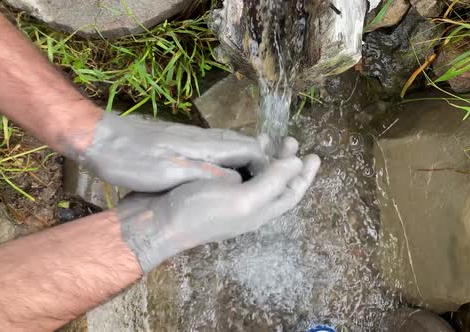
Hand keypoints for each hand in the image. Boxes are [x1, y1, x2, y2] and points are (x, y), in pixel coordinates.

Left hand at [75, 112, 268, 191]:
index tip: (280, 177)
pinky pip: (215, 145)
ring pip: (229, 142)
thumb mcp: (167, 172)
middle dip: (262, 156)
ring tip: (259, 169)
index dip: (267, 163)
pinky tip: (225, 165)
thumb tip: (238, 179)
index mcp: (202, 146)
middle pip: (242, 143)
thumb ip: (204, 173)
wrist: (99, 138)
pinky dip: (229, 155)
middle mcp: (202, 137)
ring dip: (247, 155)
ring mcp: (190, 136)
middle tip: (278, 171)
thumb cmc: (131, 160)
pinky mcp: (179, 139)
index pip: (247, 150)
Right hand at [116, 139, 319, 272]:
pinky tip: (241, 144)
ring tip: (272, 138)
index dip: (304, 176)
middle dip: (287, 162)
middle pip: (276, 183)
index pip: (290, 193)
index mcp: (259, 211)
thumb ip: (271, 183)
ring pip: (257, 175)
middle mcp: (247, 205)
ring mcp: (228, 196)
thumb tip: (298, 163)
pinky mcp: (210, 187)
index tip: (315, 156)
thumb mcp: (242, 199)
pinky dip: (244, 156)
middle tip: (292, 141)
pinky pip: (237, 170)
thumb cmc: (199, 212)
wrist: (155, 221)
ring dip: (267, 157)